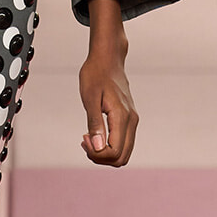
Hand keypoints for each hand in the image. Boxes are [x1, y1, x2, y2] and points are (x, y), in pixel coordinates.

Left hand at [79, 0, 137, 167]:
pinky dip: (109, 145)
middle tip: (85, 140)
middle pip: (122, 158)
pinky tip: (95, 133)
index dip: (96, 153)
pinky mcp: (129, 119)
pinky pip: (123, 142)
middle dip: (101, 157)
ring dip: (105, 152)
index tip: (83, 138)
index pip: (114, 152)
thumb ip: (95, 124)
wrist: (108, 59)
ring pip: (124, 152)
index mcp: (122, 117)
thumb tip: (98, 148)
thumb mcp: (90, 99)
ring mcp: (132, 120)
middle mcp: (132, 121)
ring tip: (89, 138)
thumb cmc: (95, 75)